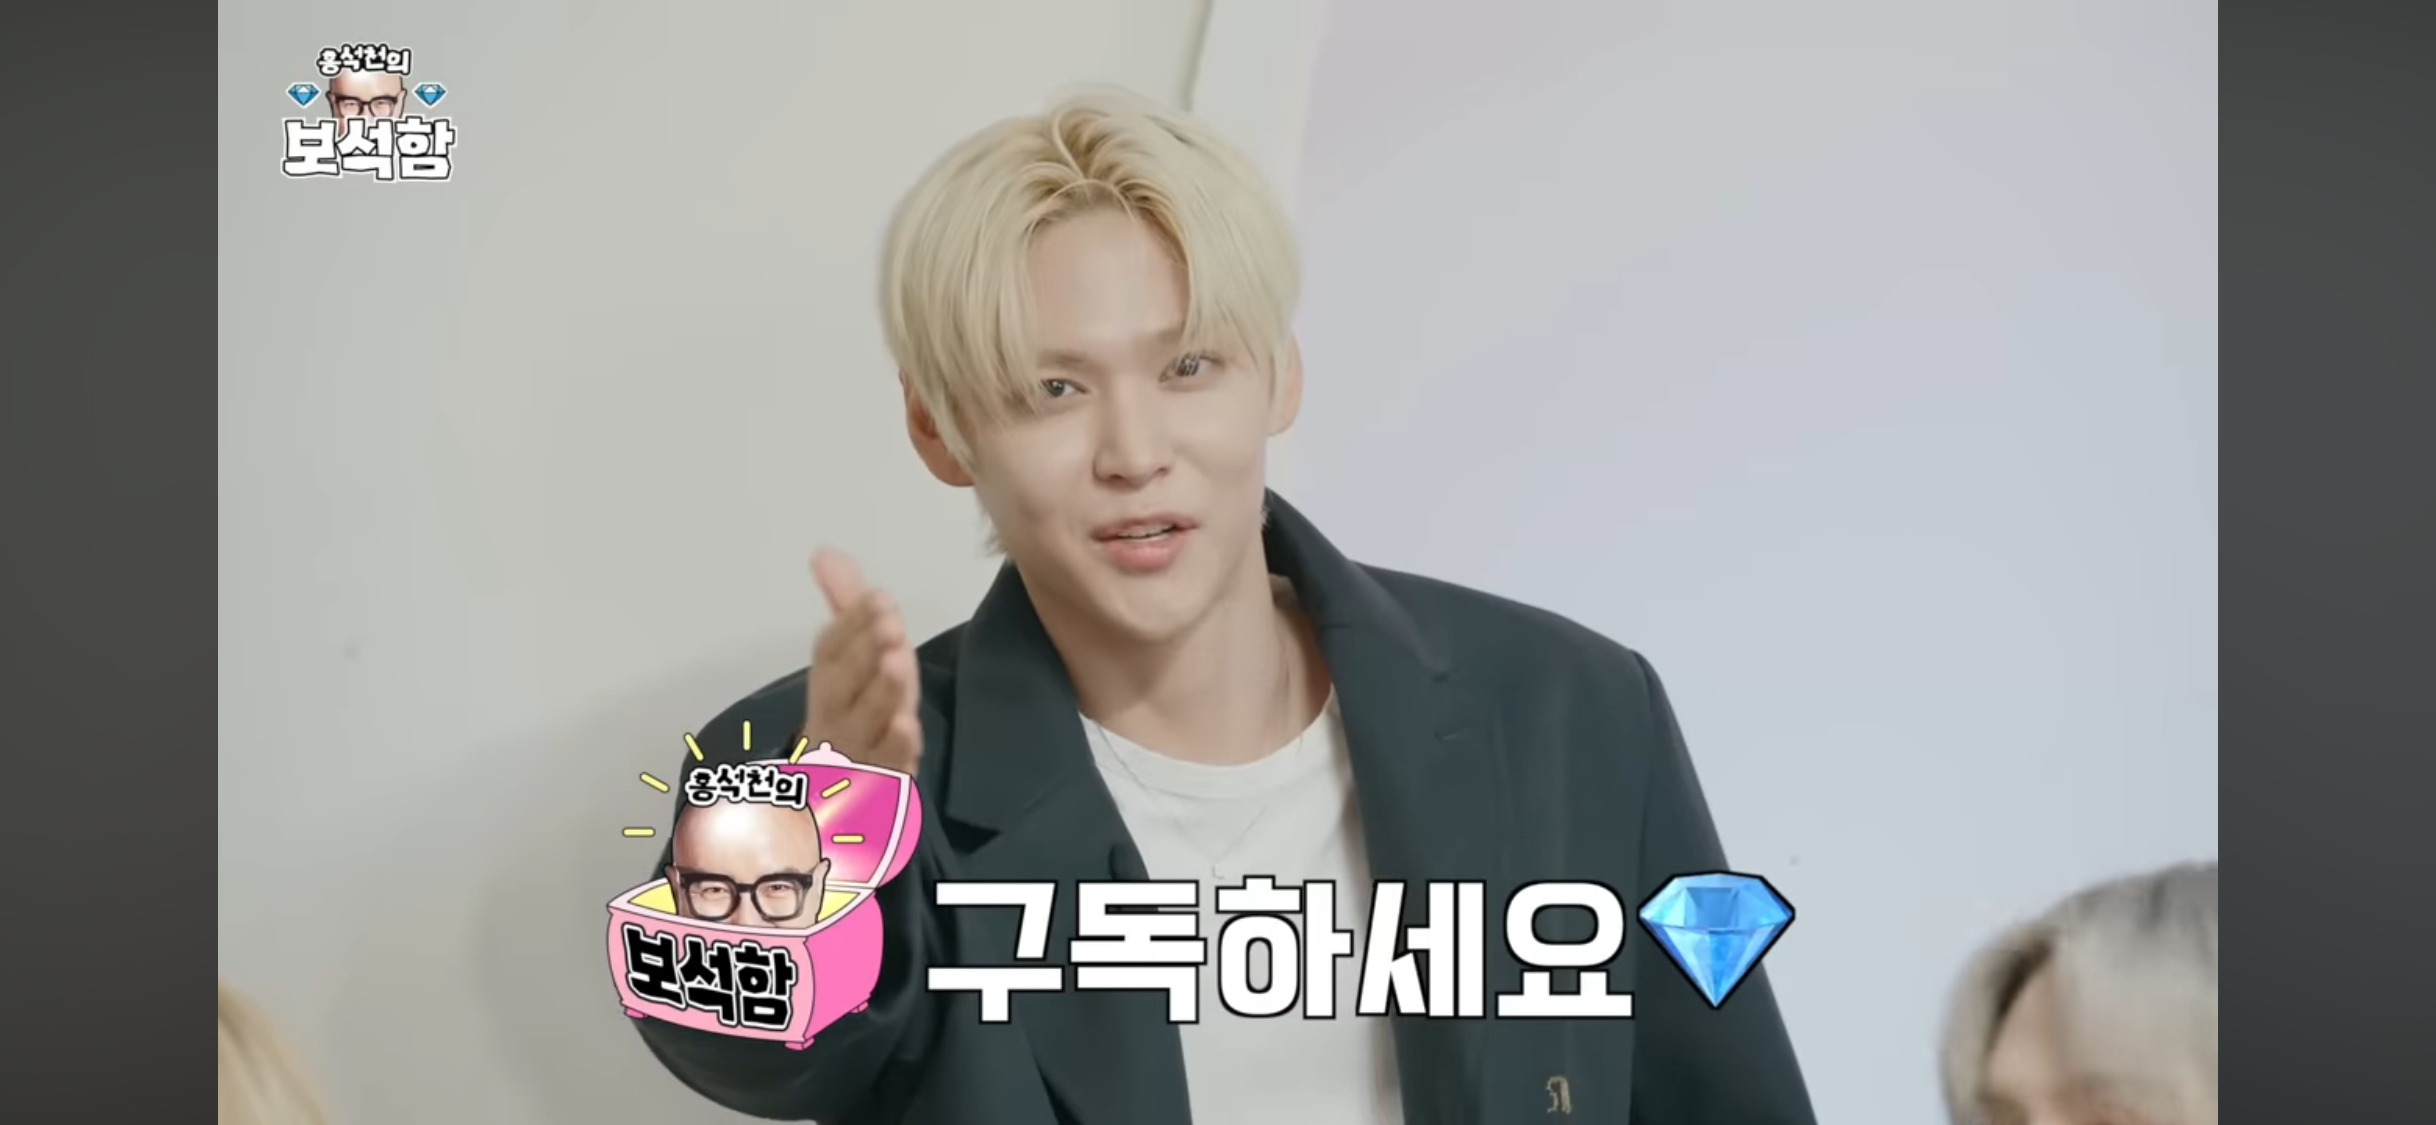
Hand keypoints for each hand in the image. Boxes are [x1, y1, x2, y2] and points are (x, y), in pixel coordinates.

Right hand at [804, 549, 923, 776]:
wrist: (844, 790)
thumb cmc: (858, 709)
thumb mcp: (860, 656)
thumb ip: (847, 607)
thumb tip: (823, 552)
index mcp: (826, 680)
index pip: (830, 649)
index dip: (852, 623)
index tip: (880, 598)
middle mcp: (831, 714)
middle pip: (839, 685)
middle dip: (863, 652)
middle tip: (890, 624)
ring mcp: (852, 751)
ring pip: (860, 724)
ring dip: (879, 694)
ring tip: (898, 663)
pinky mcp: (876, 783)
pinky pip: (881, 768)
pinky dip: (893, 748)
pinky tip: (907, 727)